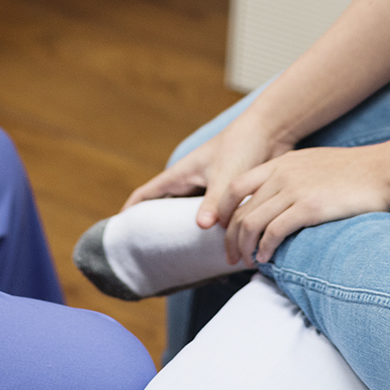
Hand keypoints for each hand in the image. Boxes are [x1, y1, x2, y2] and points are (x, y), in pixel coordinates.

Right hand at [122, 117, 293, 263]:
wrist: (269, 131)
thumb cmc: (242, 146)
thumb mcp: (226, 176)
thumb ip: (214, 201)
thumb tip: (200, 226)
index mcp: (180, 175)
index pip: (146, 194)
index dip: (130, 211)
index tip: (119, 232)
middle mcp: (190, 182)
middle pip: (163, 208)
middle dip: (155, 228)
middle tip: (150, 256)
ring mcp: (206, 187)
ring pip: (187, 214)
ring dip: (184, 231)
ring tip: (180, 258)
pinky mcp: (225, 193)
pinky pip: (209, 215)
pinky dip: (207, 229)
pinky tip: (213, 246)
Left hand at [224, 144, 389, 264]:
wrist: (385, 170)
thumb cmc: (357, 173)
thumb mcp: (315, 166)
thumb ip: (295, 179)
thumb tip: (285, 204)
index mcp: (281, 163)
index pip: (236, 186)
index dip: (225, 211)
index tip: (225, 230)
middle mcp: (281, 174)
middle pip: (239, 209)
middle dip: (230, 237)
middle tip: (232, 256)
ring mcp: (293, 190)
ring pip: (251, 223)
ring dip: (245, 247)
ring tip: (247, 262)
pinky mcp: (309, 207)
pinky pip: (274, 232)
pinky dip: (265, 249)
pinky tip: (267, 259)